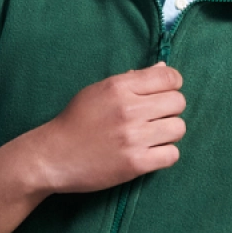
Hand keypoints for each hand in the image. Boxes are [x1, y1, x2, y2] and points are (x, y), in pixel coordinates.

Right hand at [34, 62, 185, 193]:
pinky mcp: (136, 163)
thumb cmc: (75, 121)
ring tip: (152, 136)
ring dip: (169, 133)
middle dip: (170, 109)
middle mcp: (129, 110)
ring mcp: (133, 138)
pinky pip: (172, 155)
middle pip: (178, 102)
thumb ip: (132, 79)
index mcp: (119, 87)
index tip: (164, 94)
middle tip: (155, 118)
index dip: (172, 84)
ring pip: (179, 128)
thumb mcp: (98, 91)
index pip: (169, 77)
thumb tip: (164, 68)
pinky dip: (164, 155)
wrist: (52, 156)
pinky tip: (150, 153)